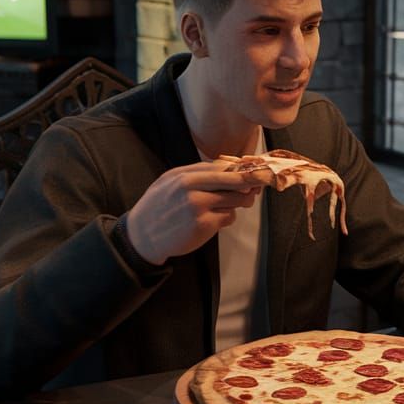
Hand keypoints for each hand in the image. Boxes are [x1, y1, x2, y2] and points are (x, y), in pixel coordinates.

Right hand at [125, 163, 262, 264]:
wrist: (141, 236)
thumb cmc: (157, 207)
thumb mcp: (169, 181)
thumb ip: (194, 172)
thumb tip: (224, 167)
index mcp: (185, 175)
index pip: (221, 167)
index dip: (241, 168)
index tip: (253, 169)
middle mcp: (192, 188)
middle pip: (234, 180)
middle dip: (251, 181)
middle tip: (261, 182)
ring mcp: (199, 207)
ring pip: (235, 199)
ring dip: (240, 201)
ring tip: (233, 203)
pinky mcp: (204, 225)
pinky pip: (229, 216)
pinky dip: (228, 216)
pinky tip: (216, 219)